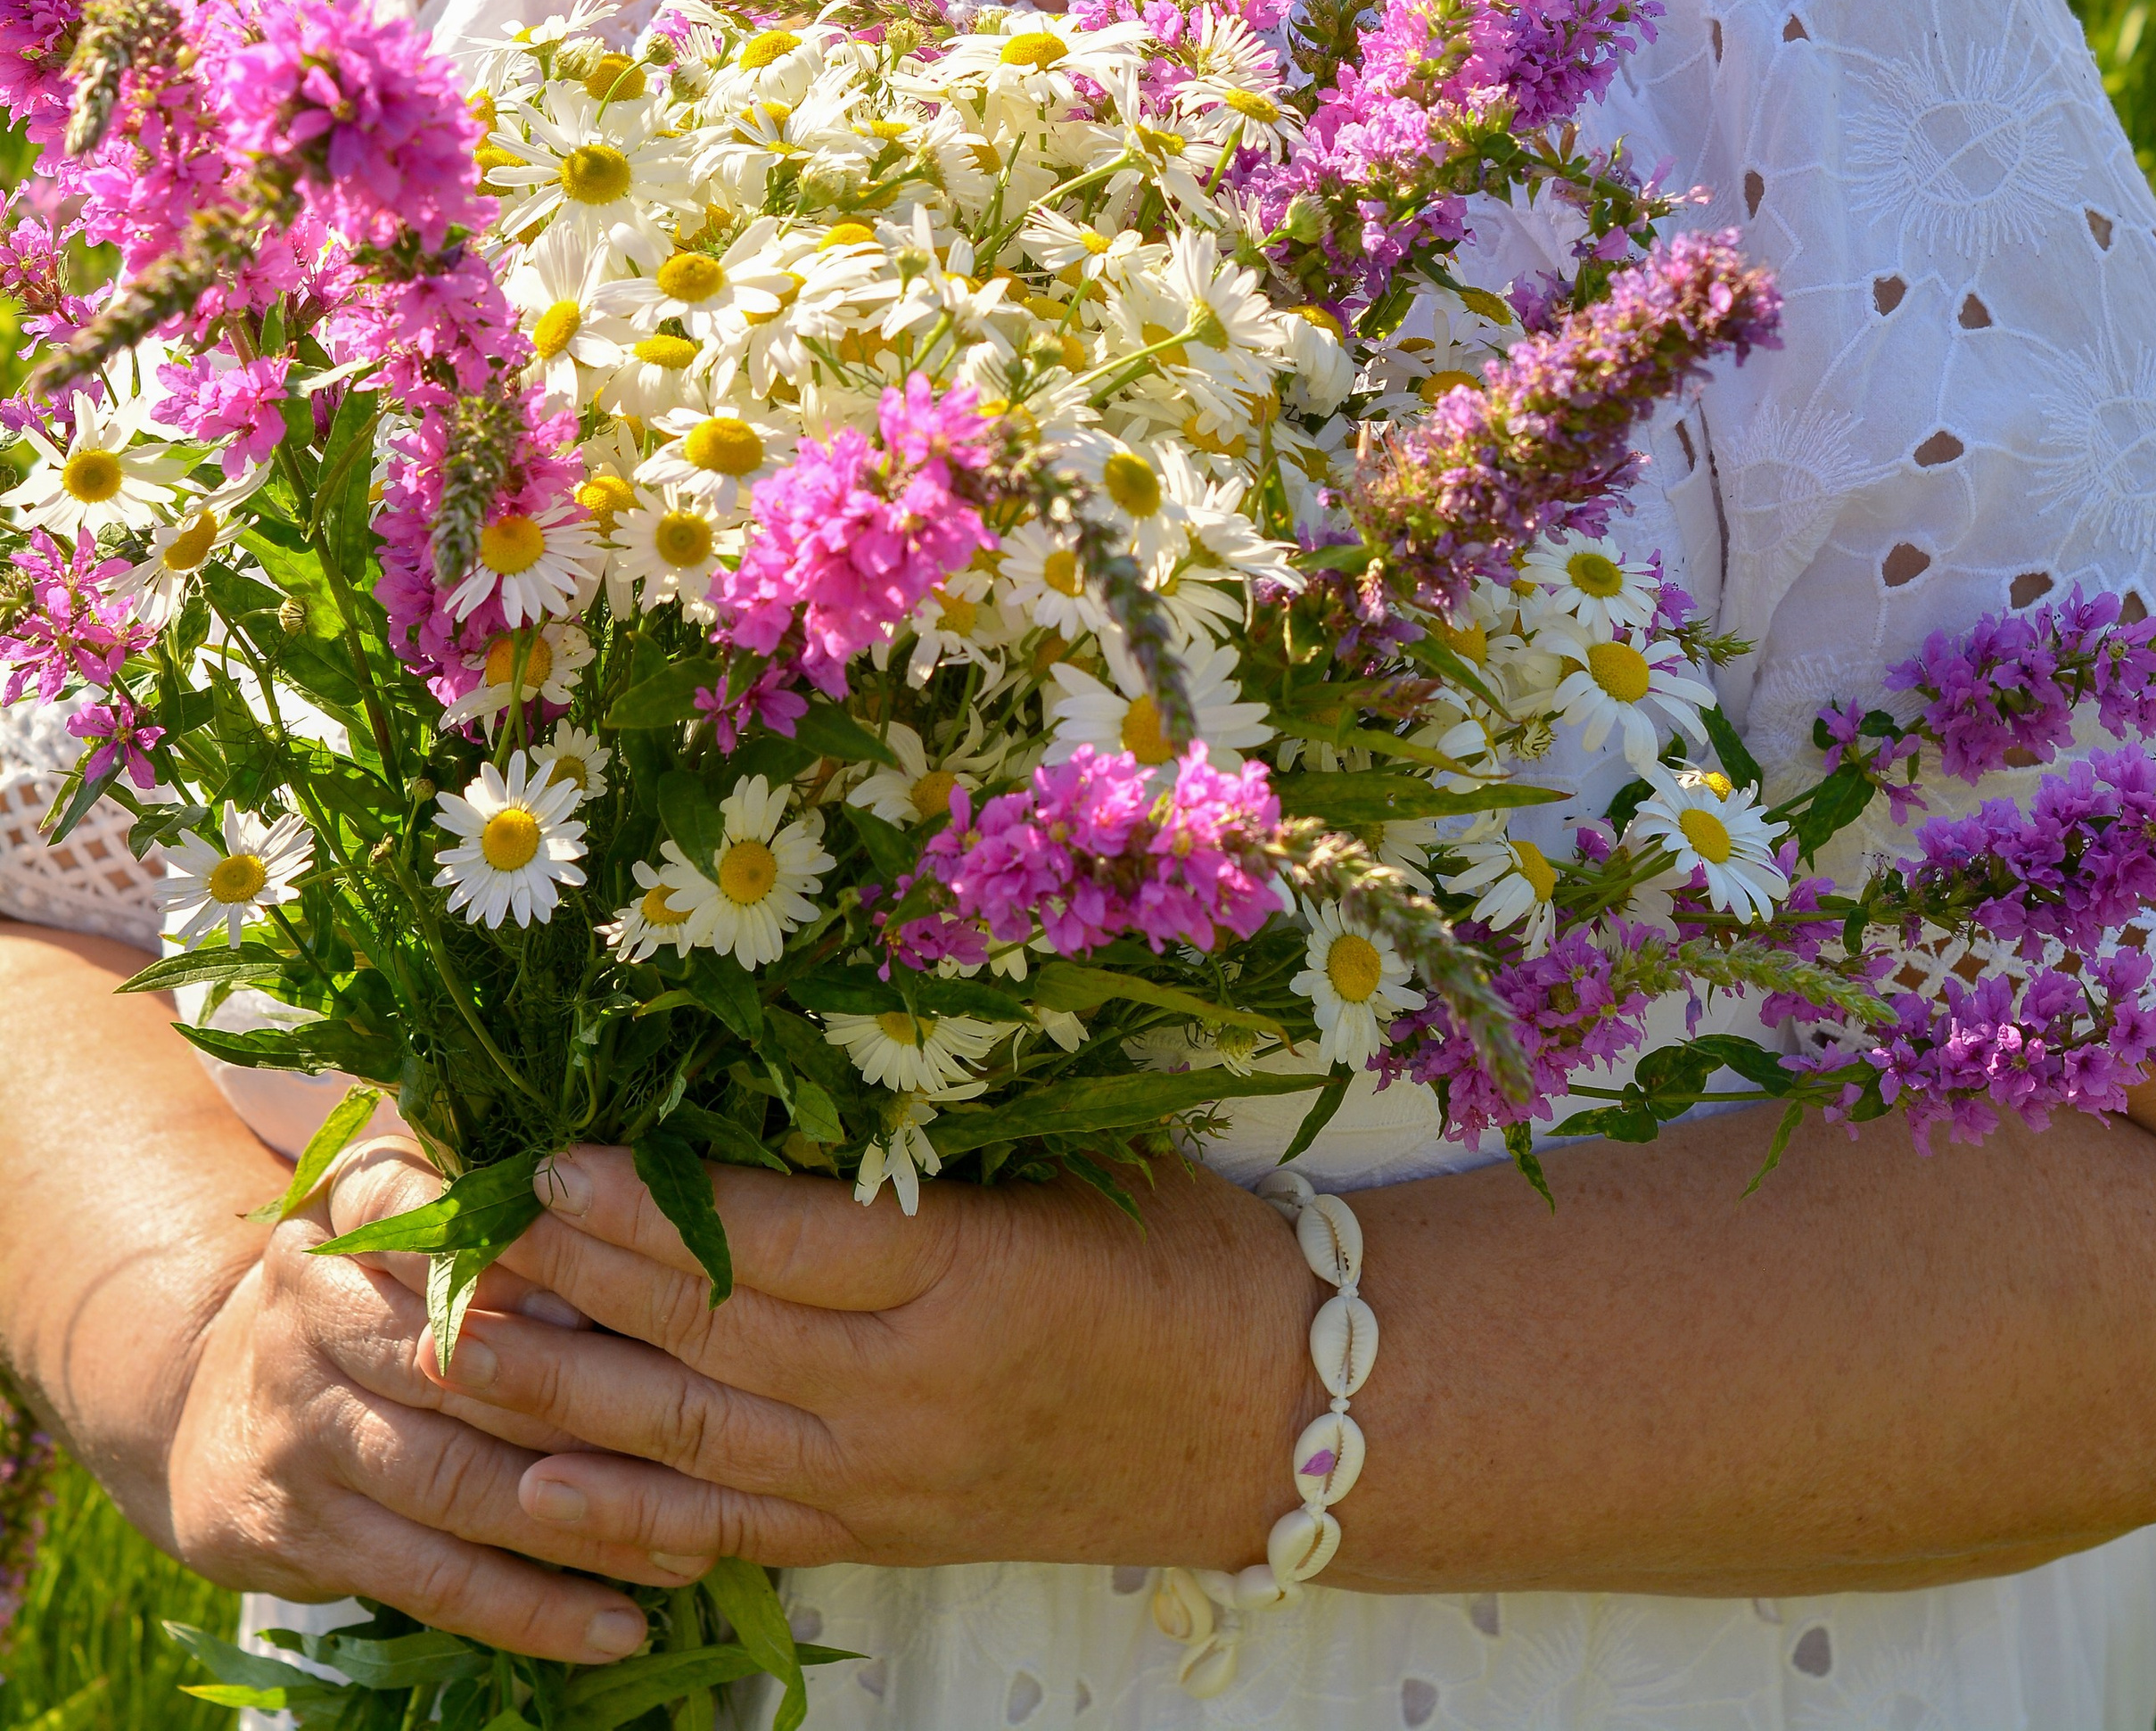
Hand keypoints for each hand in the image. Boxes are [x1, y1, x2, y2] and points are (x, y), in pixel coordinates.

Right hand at [161, 1140, 717, 1661]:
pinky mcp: (307, 1530)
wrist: (212, 1404)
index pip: (447, 1219)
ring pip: (458, 1482)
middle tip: (705, 1434)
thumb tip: (667, 1215)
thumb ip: (509, 1206)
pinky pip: (434, 1579)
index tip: (636, 1294)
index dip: (540, 1262)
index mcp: (350, 1209)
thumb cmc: (372, 1290)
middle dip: (590, 1402)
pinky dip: (530, 1610)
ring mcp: (303, 1425)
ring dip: (581, 1522)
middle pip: (467, 1362)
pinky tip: (617, 1628)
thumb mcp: (411, 1215)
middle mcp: (310, 1309)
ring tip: (691, 1548)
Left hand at [420, 1147, 1316, 1579]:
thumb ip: (933, 1131)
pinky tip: (539, 1494)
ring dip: (564, 1395)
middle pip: (708, 1335)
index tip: (548, 1154)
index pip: (769, 1239)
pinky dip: (632, 1516)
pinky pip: (737, 1531)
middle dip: (571, 1282)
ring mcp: (890, 1478)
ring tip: (455, 1347)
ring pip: (695, 1439)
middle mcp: (910, 1391)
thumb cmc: (1180, 1250)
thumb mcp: (1070, 1159)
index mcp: (965, 1272)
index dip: (647, 1203)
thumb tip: (790, 1045)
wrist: (1273, 1420)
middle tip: (460, 1233)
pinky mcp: (885, 1537)